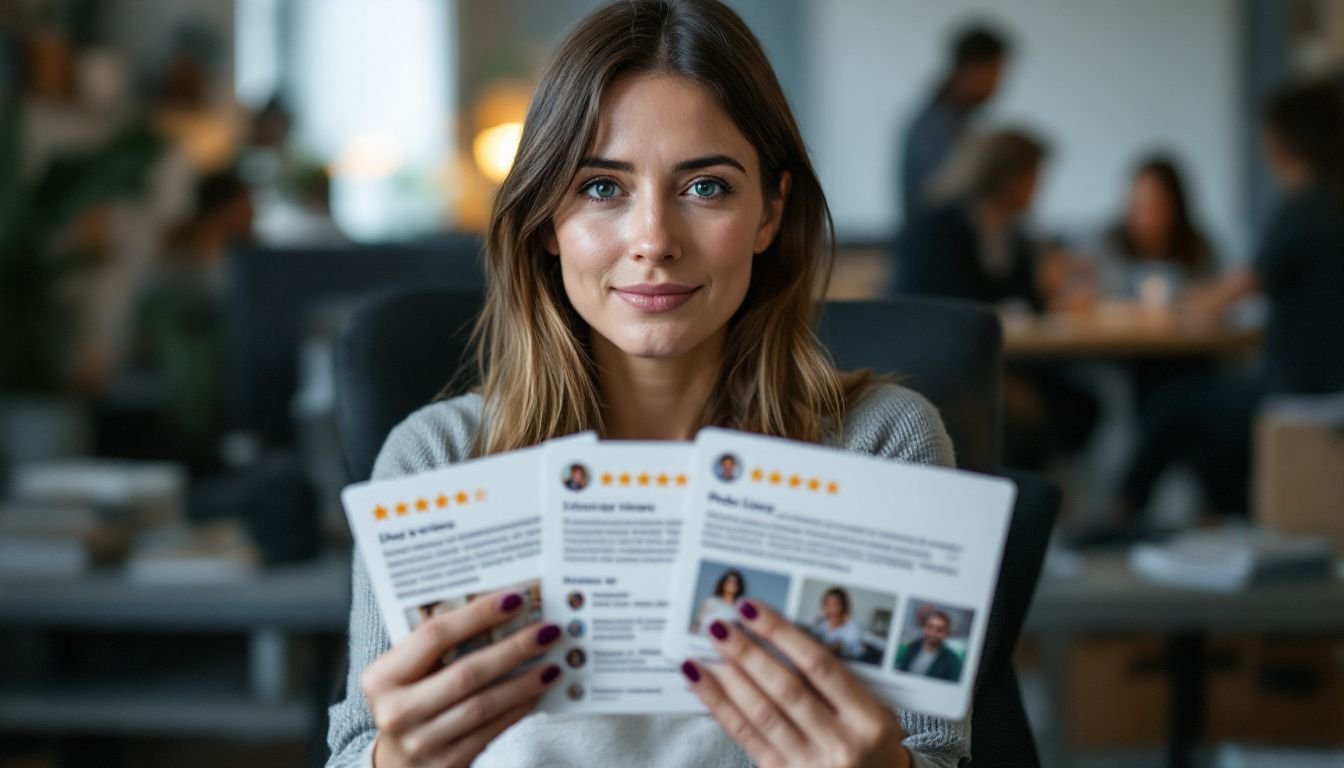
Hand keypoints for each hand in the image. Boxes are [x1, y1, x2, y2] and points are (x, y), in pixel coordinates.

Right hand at [361, 590, 563, 766]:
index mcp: (381, 677)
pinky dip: (517, 708)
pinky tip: (536, 692)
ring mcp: (421, 742)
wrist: (397, 764)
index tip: (515, 599)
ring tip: (553, 664)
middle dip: (513, 649)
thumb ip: (436, 646)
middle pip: (466, 672)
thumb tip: (499, 609)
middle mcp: (396, 711)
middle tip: (547, 631)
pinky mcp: (446, 763)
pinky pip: (491, 730)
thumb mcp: (406, 673)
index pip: (435, 635)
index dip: (478, 614)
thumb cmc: (408, 702)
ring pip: (483, 705)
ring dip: (524, 682)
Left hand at [682, 601, 910, 767]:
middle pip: (786, 689)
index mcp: (868, 720)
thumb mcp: (872, 712)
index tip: (751, 610)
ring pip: (761, 714)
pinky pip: (746, 737)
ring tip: (703, 651)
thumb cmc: (868, 742)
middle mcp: (841, 745)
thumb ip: (835, 682)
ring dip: (727, 679)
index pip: (819, 666)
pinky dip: (720, 707)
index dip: (782, 635)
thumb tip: (776, 637)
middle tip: (718, 626)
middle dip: (748, 654)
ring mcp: (810, 765)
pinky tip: (702, 684)